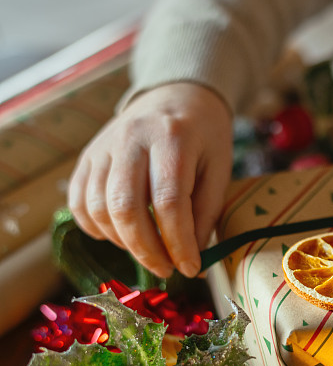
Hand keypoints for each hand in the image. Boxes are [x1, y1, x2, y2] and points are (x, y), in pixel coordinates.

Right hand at [68, 82, 232, 277]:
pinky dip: (97, 229)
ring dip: (123, 243)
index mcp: (173, 137)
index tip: (190, 268)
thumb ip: (205, 214)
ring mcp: (103, 146)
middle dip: (146, 250)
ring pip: (98, 209)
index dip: (178, 242)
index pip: (169, 201)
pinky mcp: (87, 157)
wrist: (176, 96)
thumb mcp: (219, 170)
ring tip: (149, 251)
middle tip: (167, 269)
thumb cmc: (204, 137)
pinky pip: (79, 203)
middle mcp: (131, 138)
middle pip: (126, 208)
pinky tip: (122, 235)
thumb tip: (193, 263)